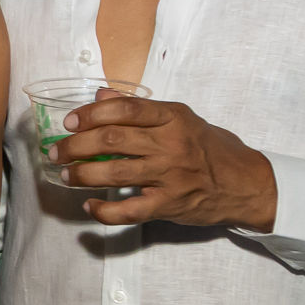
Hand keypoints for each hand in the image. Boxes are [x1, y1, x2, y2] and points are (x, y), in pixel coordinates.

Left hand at [54, 93, 277, 229]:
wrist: (247, 183)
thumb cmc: (210, 147)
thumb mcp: (182, 118)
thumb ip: (141, 108)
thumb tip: (101, 93)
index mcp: (173, 118)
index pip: (124, 109)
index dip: (91, 114)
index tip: (70, 122)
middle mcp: (171, 145)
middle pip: (112, 140)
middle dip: (76, 145)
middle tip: (57, 151)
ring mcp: (170, 177)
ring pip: (116, 174)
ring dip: (82, 175)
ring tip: (65, 175)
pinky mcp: (170, 206)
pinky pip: (129, 211)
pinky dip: (104, 210)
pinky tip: (89, 205)